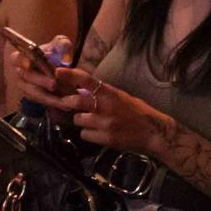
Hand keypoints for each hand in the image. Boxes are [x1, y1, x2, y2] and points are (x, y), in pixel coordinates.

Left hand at [11, 56, 168, 154]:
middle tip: (69, 104)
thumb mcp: (121, 97)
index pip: (87, 80)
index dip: (70, 75)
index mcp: (111, 93)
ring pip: (79, 120)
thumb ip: (103, 94)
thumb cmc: (138, 112)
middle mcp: (106, 106)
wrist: (154, 132)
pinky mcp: (106, 139)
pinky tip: (99, 134)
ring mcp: (105, 123)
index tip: (57, 72)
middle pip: (76, 101)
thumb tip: (82, 90)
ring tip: (93, 122)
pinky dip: (89, 134)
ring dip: (81, 122)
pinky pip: (85, 135)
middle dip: (69, 103)